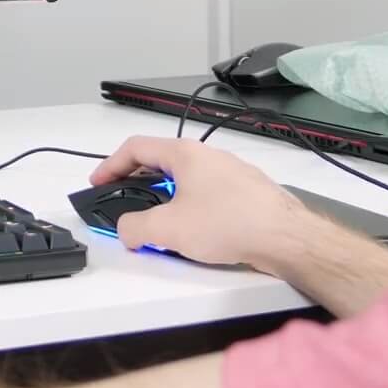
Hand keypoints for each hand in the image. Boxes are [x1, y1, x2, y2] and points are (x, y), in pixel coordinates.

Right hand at [89, 136, 316, 270]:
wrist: (288, 239)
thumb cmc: (230, 224)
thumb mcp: (167, 229)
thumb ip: (134, 228)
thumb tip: (127, 230)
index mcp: (185, 154)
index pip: (135, 148)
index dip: (110, 166)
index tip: (99, 184)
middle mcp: (209, 156)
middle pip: (161, 163)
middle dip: (138, 185)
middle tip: (126, 205)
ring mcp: (232, 173)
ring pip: (187, 181)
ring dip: (166, 199)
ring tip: (161, 225)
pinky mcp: (250, 193)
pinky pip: (209, 194)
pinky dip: (191, 208)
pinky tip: (196, 233)